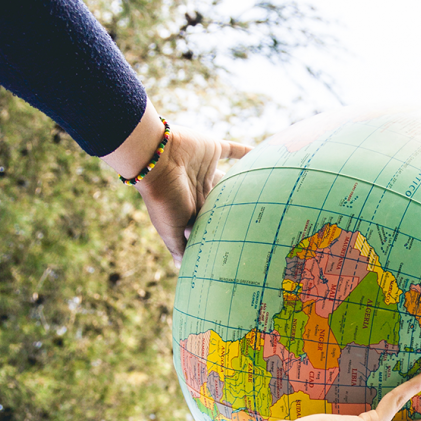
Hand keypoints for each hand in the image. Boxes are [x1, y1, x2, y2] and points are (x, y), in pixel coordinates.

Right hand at [136, 124, 249, 258]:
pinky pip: (233, 150)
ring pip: (230, 180)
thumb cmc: (164, 199)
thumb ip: (179, 247)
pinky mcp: (211, 150)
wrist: (156, 159)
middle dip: (236, 211)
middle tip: (258, 223)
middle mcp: (199, 190)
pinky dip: (245, 152)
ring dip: (243, 184)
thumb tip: (181, 270)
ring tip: (265, 193)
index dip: (222, 233)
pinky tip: (259, 154)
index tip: (239, 244)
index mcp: (191, 210)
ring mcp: (205, 170)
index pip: (211, 224)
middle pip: (222, 203)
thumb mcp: (171, 230)